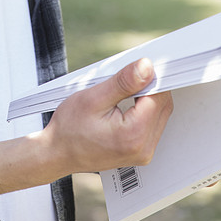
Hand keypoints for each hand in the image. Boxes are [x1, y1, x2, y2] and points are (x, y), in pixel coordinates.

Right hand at [42, 57, 172, 177]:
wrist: (57, 153)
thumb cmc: (70, 127)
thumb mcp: (93, 98)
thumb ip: (124, 82)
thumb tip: (147, 67)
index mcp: (133, 135)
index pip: (159, 96)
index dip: (151, 77)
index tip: (139, 66)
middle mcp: (143, 148)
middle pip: (163, 105)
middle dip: (150, 86)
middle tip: (128, 77)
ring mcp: (143, 153)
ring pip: (160, 114)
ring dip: (148, 98)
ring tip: (123, 92)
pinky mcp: (141, 153)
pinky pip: (153, 124)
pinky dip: (145, 110)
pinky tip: (127, 104)